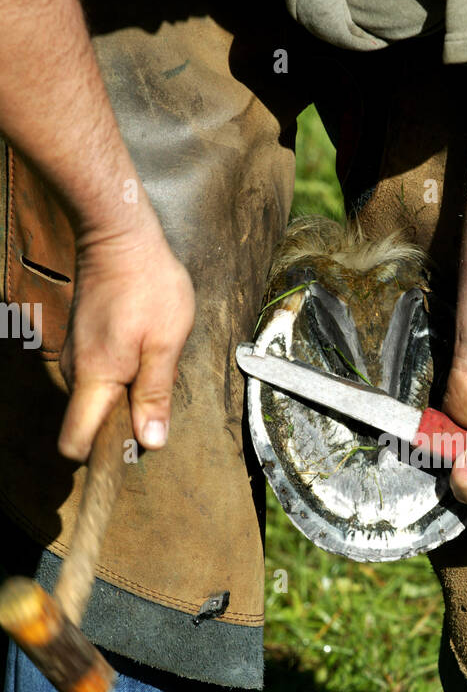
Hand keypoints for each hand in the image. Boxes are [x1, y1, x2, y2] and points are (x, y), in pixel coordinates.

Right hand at [58, 216, 195, 461]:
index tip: (133, 448)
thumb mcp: (166, 345)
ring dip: (125, 399)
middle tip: (157, 401)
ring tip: (153, 367)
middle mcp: (76, 373)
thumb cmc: (148, 285)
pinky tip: (143, 353)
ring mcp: (75, 357)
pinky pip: (99, 379)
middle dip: (121, 427)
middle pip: (88, 426)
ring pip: (96, 401)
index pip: (75, 443)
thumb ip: (156, 396)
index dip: (102, 455)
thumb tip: (149, 442)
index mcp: (95, 380)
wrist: (119, 236)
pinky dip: (121, 378)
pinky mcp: (82, 344)